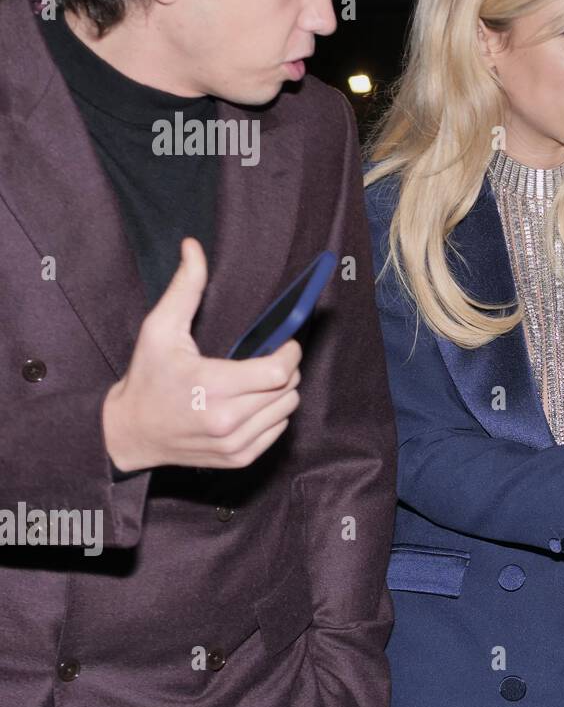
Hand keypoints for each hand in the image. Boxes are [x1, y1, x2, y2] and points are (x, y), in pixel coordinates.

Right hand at [101, 238, 302, 472]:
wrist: (129, 432)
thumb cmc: (147, 378)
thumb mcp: (159, 329)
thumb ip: (185, 287)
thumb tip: (194, 247)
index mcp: (213, 387)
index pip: (280, 371)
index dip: (290, 351)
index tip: (285, 341)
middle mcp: (227, 420)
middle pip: (289, 388)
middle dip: (286, 368)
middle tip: (269, 357)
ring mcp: (234, 444)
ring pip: (288, 409)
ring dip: (282, 391)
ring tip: (258, 379)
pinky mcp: (239, 458)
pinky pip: (278, 430)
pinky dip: (273, 414)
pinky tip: (251, 402)